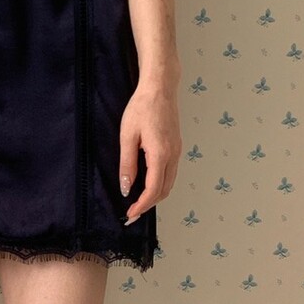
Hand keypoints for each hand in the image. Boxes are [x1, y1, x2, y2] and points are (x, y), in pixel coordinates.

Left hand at [119, 83, 181, 223]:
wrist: (161, 88)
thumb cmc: (142, 107)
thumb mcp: (127, 136)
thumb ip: (127, 164)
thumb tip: (126, 188)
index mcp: (160, 154)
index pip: (153, 189)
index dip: (142, 205)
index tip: (130, 214)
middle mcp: (173, 156)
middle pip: (164, 191)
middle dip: (148, 205)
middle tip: (132, 214)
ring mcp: (177, 151)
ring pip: (169, 183)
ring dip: (155, 196)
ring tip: (138, 203)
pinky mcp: (177, 147)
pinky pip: (170, 173)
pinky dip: (160, 185)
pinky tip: (147, 186)